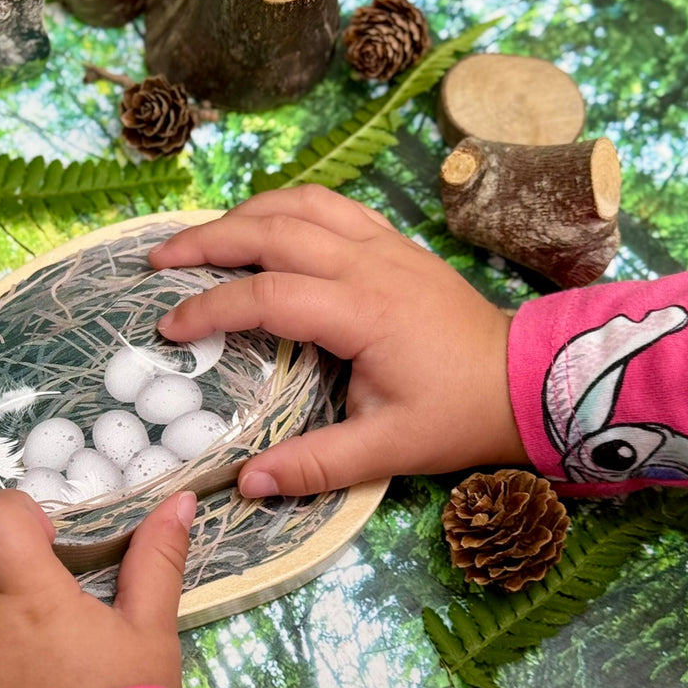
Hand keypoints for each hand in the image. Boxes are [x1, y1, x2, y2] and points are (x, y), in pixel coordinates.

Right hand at [150, 184, 526, 495]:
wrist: (528, 381)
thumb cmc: (459, 415)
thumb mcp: (390, 449)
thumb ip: (317, 465)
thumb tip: (248, 484)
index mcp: (364, 312)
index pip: (267, 296)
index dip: (210, 308)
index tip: (170, 328)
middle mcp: (370, 265)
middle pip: (273, 230)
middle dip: (208, 240)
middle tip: (159, 262)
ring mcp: (385, 246)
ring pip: (302, 203)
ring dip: (244, 214)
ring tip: (201, 239)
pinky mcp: (395, 243)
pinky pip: (331, 205)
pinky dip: (286, 208)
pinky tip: (262, 227)